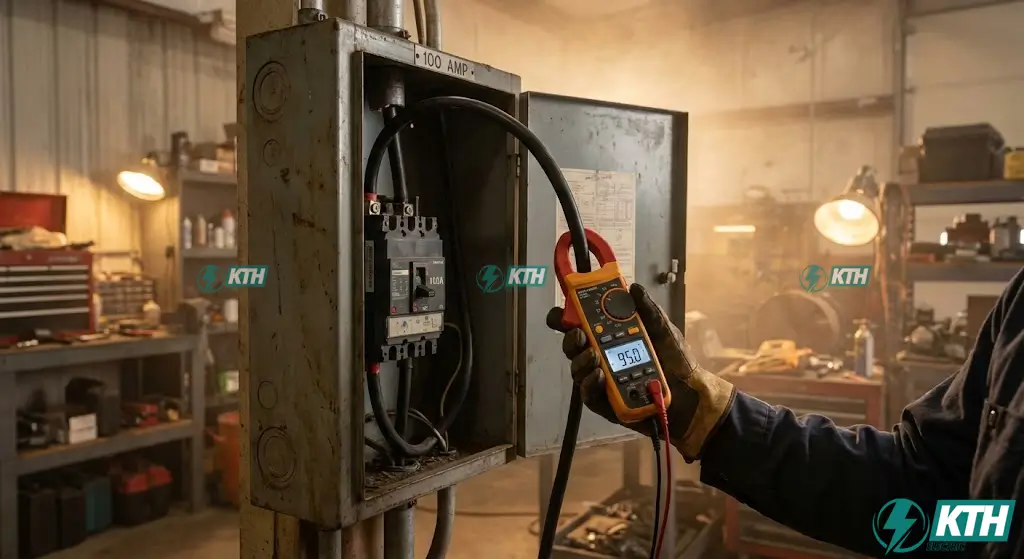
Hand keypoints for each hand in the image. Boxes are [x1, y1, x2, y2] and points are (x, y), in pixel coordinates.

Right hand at [546, 284, 734, 459]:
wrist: (690, 395)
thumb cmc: (676, 360)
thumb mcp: (664, 329)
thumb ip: (648, 309)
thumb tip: (634, 288)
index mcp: (611, 335)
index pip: (580, 323)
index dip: (565, 316)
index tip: (562, 312)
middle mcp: (601, 355)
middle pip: (573, 346)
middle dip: (571, 338)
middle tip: (580, 334)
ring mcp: (601, 379)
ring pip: (577, 369)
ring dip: (581, 360)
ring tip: (594, 356)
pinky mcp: (605, 402)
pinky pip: (588, 394)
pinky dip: (590, 383)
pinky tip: (600, 376)